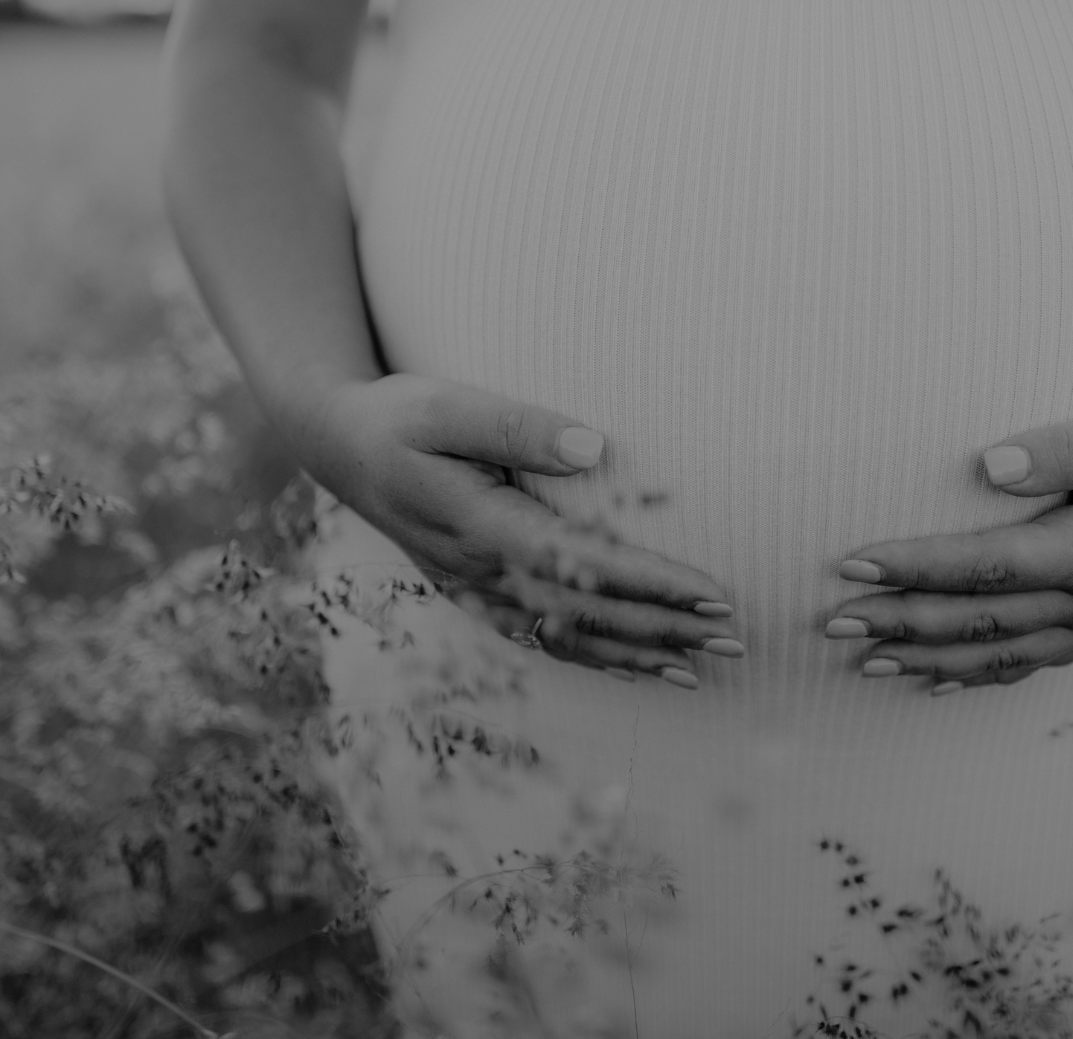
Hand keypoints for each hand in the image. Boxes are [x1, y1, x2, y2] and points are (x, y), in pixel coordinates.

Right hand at [296, 373, 740, 687]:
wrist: (335, 445)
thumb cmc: (397, 415)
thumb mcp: (447, 404)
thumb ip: (518, 425)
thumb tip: (593, 446)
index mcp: (482, 526)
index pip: (584, 565)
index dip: (652, 585)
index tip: (712, 593)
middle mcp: (482, 572)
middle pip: (587, 615)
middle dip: (665, 629)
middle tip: (737, 638)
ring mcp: (477, 592)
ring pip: (568, 639)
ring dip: (639, 655)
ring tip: (705, 667)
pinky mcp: (476, 595)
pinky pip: (543, 640)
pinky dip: (597, 660)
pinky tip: (641, 669)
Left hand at [826, 403, 1072, 693]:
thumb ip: (1063, 447)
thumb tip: (987, 466)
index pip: (985, 567)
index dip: (915, 568)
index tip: (852, 563)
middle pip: (978, 620)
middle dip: (900, 621)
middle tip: (830, 619)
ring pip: (997, 653)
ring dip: (926, 658)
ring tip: (862, 658)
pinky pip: (1027, 664)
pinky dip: (974, 676)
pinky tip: (930, 681)